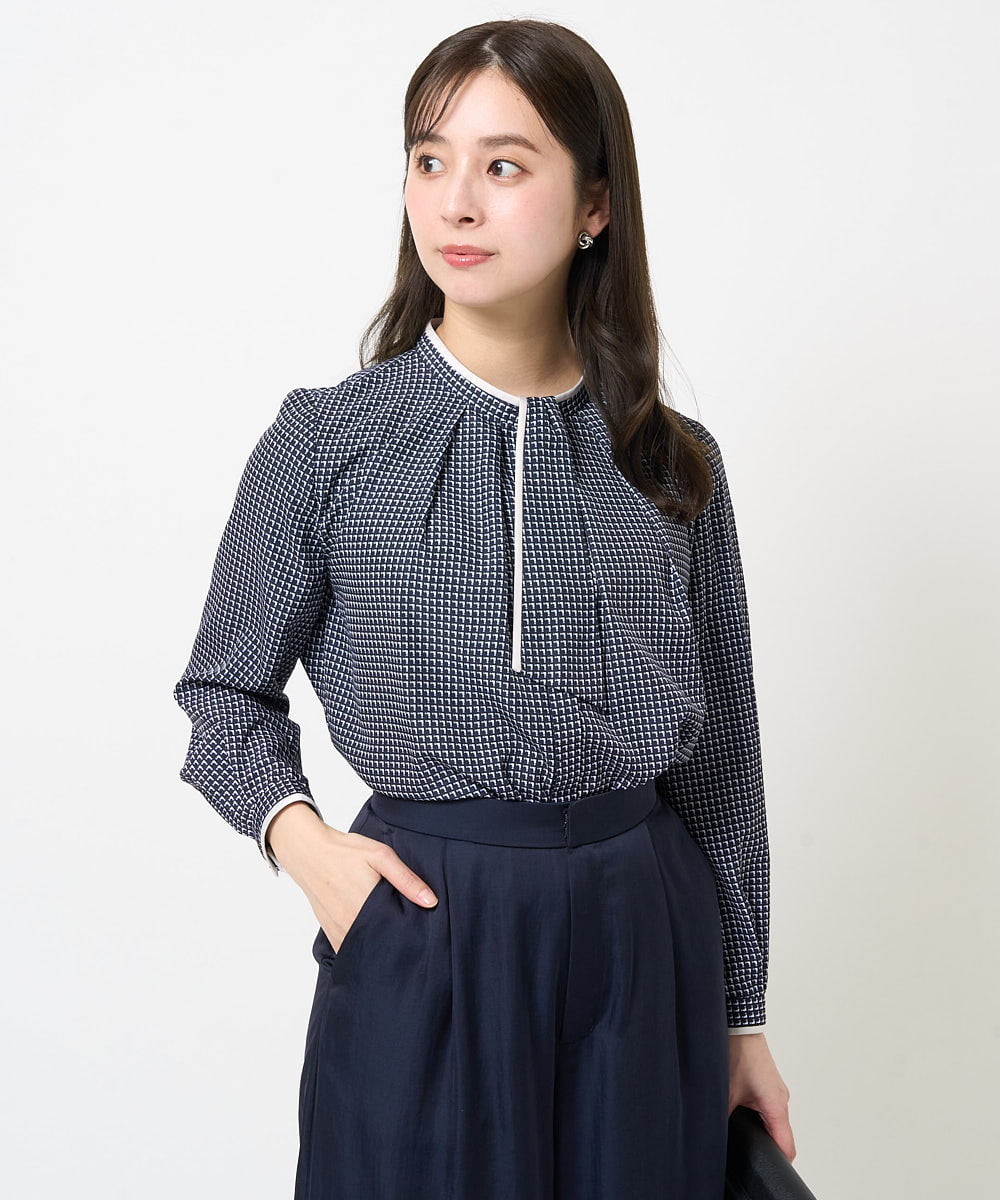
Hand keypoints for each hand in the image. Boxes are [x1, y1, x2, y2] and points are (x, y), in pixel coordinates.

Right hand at [267, 801, 437, 952]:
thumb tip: (431, 901)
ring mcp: (340, 932)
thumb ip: (406, 879)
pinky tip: (371, 934)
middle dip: (397, 941)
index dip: (411, 933)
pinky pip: (350, 949)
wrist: (308, 853)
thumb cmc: (344, 852)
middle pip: (383, 944)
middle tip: (408, 930)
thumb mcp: (380, 856)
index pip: (398, 932)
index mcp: (368, 906)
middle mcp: (353, 925)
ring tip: (390, 931)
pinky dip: (362, 946)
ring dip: (379, 945)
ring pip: (367, 949)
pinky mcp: (331, 934)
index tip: (422, 930)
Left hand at [728, 1032, 795, 1160]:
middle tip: (743, 1150)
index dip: (775, 1163)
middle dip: (762, 1145)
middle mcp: (780, 1098)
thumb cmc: (735, 1050)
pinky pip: (766, 1105)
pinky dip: (755, 1112)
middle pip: (779, 1135)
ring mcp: (775, 1089)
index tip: (763, 1170)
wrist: (738, 1020)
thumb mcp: (724, 1092)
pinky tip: (737, 1108)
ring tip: (738, 1127)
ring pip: (771, 1120)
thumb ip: (722, 1118)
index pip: (786, 1147)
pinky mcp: (767, 1081)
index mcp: (776, 1105)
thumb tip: (712, 1135)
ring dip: (757, 1126)